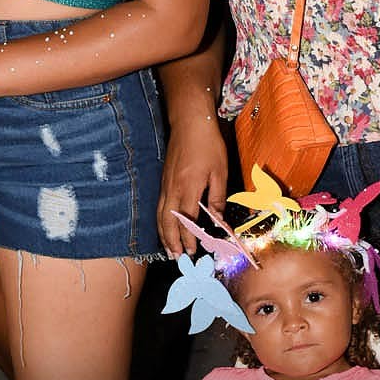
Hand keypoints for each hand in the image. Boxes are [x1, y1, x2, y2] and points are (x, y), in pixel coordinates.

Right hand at [157, 117, 228, 257]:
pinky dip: (161, 221)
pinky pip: (160, 207)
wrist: (190, 122)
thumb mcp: (219, 171)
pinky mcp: (164, 180)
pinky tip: (165, 226)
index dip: (190, 239)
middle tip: (178, 257)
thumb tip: (218, 220)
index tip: (195, 251)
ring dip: (164, 235)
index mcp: (188, 189)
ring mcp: (165, 185)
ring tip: (170, 249)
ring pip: (160, 216)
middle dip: (173, 242)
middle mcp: (172, 190)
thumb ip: (217, 198)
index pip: (187, 222)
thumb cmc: (208, 145)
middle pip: (168, 223)